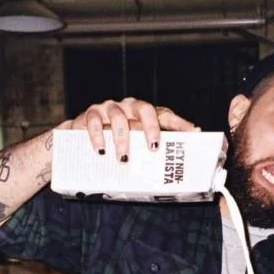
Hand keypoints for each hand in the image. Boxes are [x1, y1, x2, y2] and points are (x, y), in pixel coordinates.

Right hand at [68, 99, 197, 160]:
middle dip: (150, 127)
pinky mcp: (90, 114)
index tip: (193, 132)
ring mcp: (109, 108)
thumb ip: (149, 149)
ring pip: (119, 118)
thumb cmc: (115, 140)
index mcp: (143, 113)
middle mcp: (128, 107)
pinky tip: (101, 151)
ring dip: (122, 140)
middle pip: (144, 109)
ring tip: (124, 159)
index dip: (179, 123)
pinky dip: (98, 137)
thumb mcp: (134, 143)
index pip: (165, 114)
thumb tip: (173, 167)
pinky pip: (95, 121)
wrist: (81, 136)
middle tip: (153, 147)